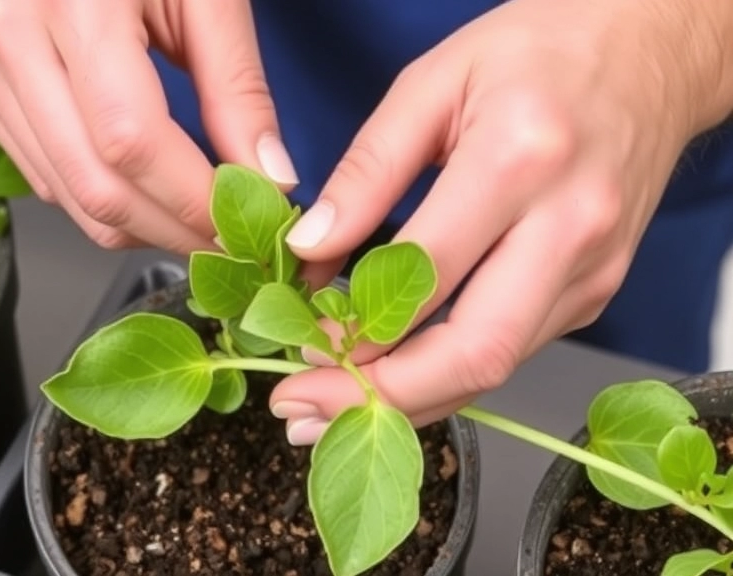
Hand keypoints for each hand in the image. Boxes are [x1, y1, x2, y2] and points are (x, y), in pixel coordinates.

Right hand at [0, 0, 297, 253]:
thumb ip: (237, 88)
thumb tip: (270, 180)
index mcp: (73, 2)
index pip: (134, 141)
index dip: (194, 200)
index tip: (248, 225)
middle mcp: (10, 37)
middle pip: (95, 185)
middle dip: (172, 232)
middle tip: (229, 243)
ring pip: (67, 196)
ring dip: (140, 228)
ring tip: (195, 224)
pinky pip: (44, 178)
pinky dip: (101, 201)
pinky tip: (146, 194)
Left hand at [269, 0, 732, 444]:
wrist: (650, 51)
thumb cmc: (538, 52)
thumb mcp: (433, 82)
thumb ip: (368, 169)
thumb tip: (310, 246)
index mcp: (520, 159)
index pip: (424, 276)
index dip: (354, 327)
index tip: (296, 347)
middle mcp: (569, 226)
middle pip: (474, 351)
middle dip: (380, 397)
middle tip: (304, 412)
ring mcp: (592, 267)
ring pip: (495, 367)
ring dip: (409, 400)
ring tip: (332, 408)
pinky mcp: (596, 289)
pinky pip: (512, 349)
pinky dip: (447, 372)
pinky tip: (394, 372)